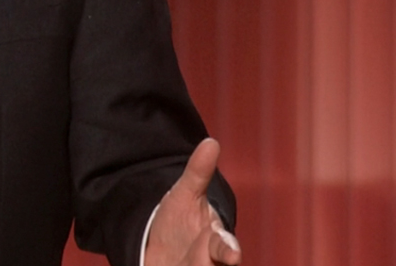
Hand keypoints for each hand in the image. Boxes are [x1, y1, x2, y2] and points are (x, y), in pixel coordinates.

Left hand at [144, 138, 241, 265]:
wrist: (163, 244)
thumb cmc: (180, 220)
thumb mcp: (184, 194)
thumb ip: (198, 172)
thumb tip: (211, 141)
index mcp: (214, 243)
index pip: (225, 248)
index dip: (229, 250)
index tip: (232, 254)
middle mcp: (207, 263)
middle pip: (213, 265)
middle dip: (208, 265)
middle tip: (209, 262)